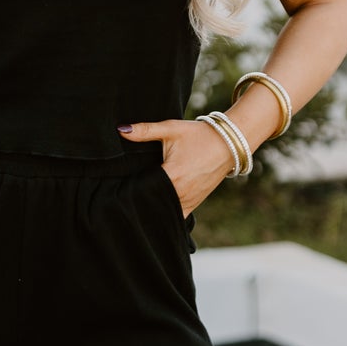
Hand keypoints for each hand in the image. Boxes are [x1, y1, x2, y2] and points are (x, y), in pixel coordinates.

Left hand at [116, 117, 233, 213]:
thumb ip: (145, 130)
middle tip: (122, 199)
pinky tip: (155, 210)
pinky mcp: (194, 203)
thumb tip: (121, 130)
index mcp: (172, 176)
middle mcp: (181, 192)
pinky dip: (166, 214)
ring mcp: (189, 200)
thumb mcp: (171, 129)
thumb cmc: (198, 135)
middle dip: (139, 201)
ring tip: (137, 203)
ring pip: (164, 212)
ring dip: (152, 208)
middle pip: (152, 203)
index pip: (143, 190)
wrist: (228, 143)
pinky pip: (177, 216)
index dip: (129, 190)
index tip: (118, 188)